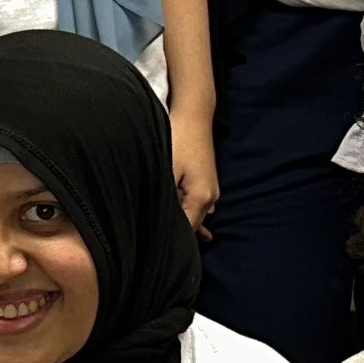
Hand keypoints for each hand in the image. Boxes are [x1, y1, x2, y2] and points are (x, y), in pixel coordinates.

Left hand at [168, 87, 220, 238]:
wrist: (193, 114)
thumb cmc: (178, 139)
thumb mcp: (166, 170)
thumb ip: (166, 199)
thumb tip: (159, 221)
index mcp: (201, 199)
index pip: (187, 232)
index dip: (170, 240)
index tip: (152, 248)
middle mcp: (211, 198)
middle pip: (192, 226)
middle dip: (176, 234)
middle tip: (153, 247)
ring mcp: (210, 189)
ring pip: (194, 214)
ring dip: (180, 222)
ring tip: (161, 237)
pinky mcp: (206, 181)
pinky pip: (196, 204)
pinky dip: (186, 212)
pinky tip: (178, 219)